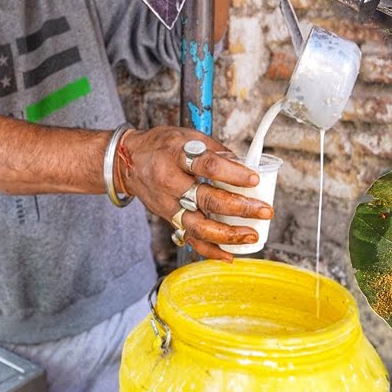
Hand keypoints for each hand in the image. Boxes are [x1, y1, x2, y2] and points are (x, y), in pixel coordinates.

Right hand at [116, 126, 271, 261]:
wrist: (127, 162)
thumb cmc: (161, 146)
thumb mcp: (187, 136)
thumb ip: (215, 150)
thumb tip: (245, 164)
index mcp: (176, 155)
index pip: (207, 165)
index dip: (233, 173)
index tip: (254, 179)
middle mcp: (169, 181)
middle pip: (207, 199)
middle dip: (240, 208)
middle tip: (264, 210)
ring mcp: (168, 204)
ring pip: (198, 226)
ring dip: (228, 234)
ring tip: (251, 235)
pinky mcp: (168, 218)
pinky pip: (189, 238)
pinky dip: (209, 250)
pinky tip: (228, 255)